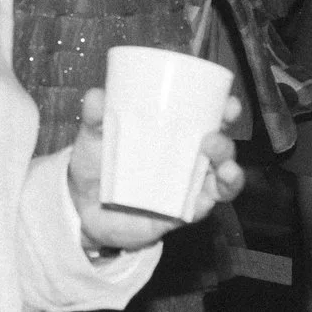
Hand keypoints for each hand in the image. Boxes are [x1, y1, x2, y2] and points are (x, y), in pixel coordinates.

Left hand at [67, 86, 244, 255]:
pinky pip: (200, 210)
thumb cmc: (97, 165)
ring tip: (224, 169)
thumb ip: (96, 118)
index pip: (208, 119)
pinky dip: (206, 204)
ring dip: (230, 175)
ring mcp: (185, 189)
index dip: (225, 112)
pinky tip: (204, 199)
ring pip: (222, 182)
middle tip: (213, 137)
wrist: (81, 207)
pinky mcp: (177, 215)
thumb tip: (96, 96)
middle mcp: (186, 160)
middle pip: (221, 150)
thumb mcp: (94, 138)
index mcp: (174, 135)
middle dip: (226, 143)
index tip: (229, 104)